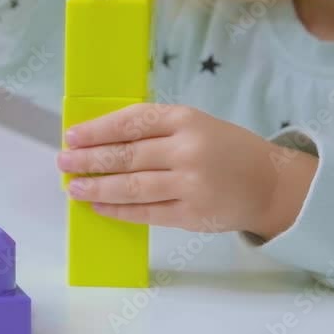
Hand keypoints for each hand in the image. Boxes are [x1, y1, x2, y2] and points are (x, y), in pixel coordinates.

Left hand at [57, 104, 316, 238]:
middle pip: (126, 156)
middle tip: (64, 162)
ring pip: (132, 187)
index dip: (97, 130)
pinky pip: (146, 213)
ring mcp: (190, 184)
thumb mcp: (193, 124)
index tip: (71, 136)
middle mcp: (187, 150)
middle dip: (89, 160)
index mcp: (185, 119)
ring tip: (74, 188)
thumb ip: (153, 129)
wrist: (269, 183)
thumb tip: (99, 140)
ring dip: (97, 188)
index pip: (131, 122)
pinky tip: (99, 207)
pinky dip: (118, 211)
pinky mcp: (192, 214)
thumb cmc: (222, 149)